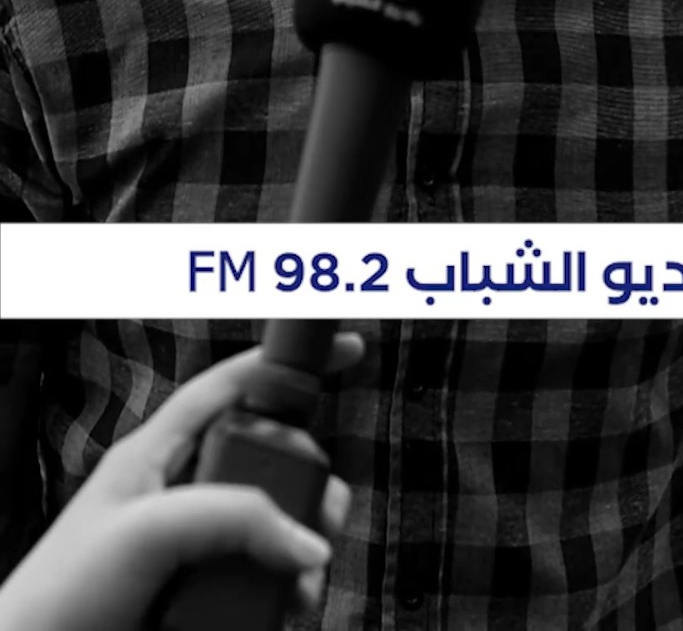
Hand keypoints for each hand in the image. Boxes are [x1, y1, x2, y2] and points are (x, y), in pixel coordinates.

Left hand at [0, 334, 363, 630]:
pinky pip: (267, 584)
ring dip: (301, 551)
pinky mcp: (208, 599)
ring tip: (301, 581)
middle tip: (322, 513)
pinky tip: (286, 610)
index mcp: (160, 454)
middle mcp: (185, 495)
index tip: (349, 348)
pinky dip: (287, 595)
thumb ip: (232, 517)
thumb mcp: (146, 533)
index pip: (233, 387)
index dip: (287, 362)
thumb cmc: (61, 597)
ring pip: (279, 526)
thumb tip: (307, 542)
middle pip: (273, 461)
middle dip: (307, 482)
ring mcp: (198, 548)